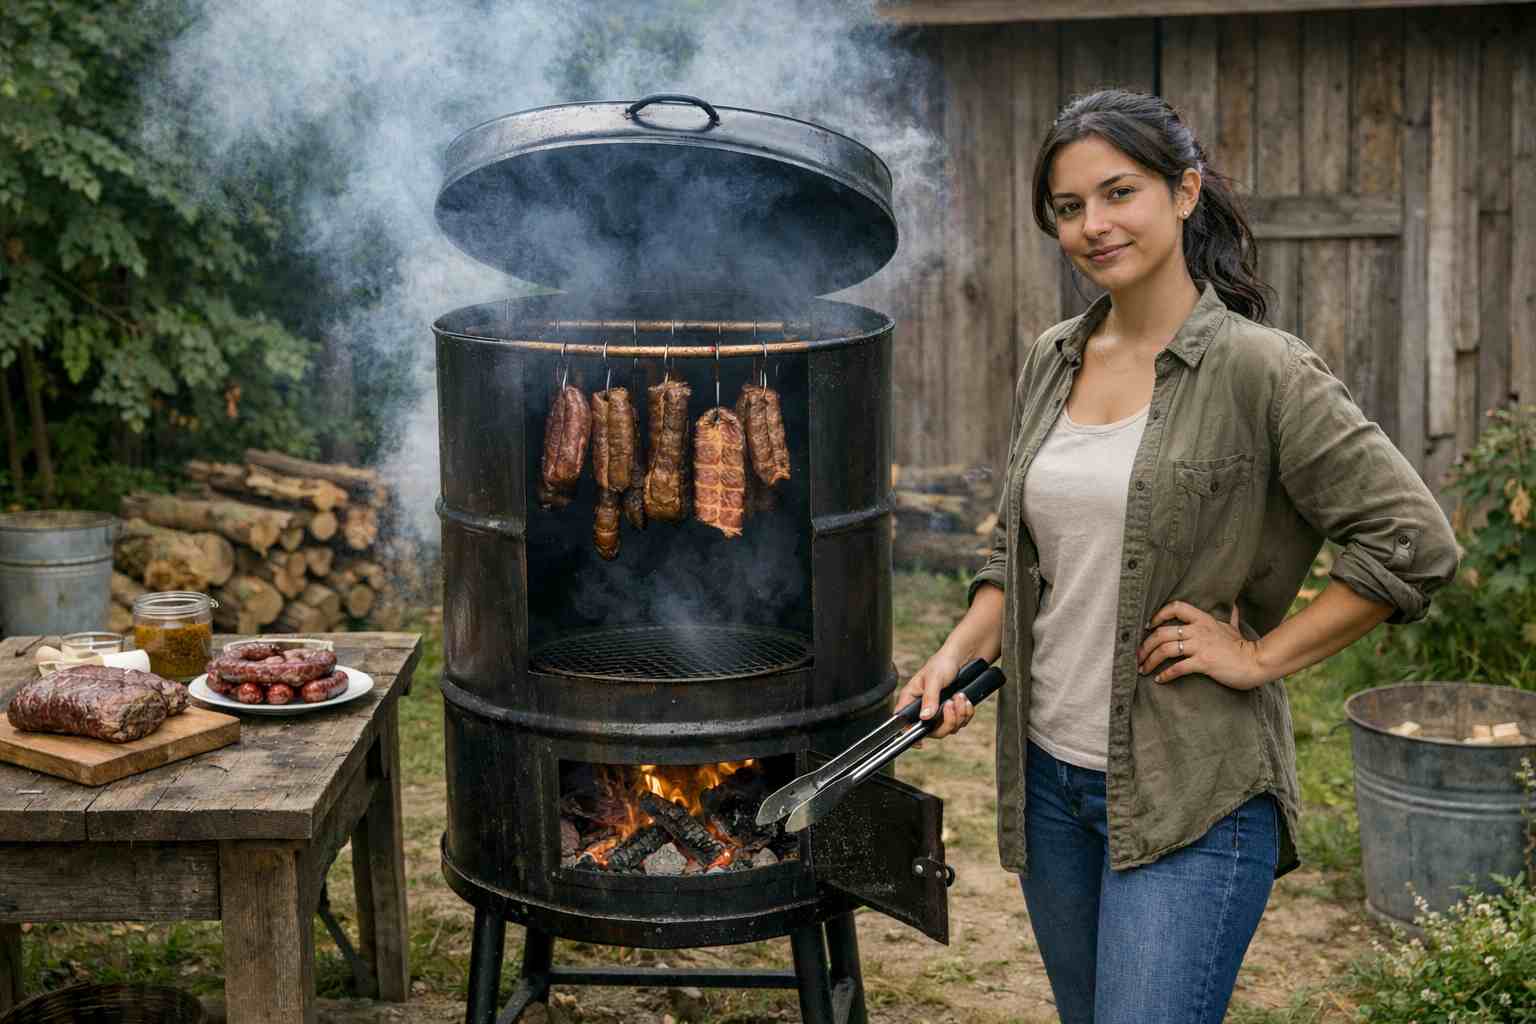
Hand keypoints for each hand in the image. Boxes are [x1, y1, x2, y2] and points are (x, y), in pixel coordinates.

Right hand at [896, 650, 976, 742]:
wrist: (962, 658)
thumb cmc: (942, 663)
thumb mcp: (934, 678)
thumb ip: (929, 698)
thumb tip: (925, 716)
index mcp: (911, 700)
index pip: (904, 722)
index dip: (909, 734)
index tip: (920, 742)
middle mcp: (923, 709)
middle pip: (932, 731)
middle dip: (946, 721)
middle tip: (952, 704)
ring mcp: (939, 713)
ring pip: (948, 728)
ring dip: (958, 714)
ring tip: (960, 696)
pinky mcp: (952, 713)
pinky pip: (960, 722)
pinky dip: (966, 713)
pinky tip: (966, 700)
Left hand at [1137, 600, 1269, 690]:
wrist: (1256, 662)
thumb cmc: (1242, 647)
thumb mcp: (1233, 627)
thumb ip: (1229, 616)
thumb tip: (1233, 605)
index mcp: (1203, 619)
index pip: (1175, 607)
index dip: (1158, 615)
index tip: (1148, 627)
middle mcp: (1198, 630)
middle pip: (1161, 633)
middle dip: (1145, 646)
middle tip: (1138, 656)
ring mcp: (1200, 646)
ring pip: (1165, 650)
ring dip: (1150, 661)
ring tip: (1143, 669)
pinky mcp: (1204, 663)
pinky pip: (1177, 668)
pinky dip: (1165, 674)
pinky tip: (1159, 680)